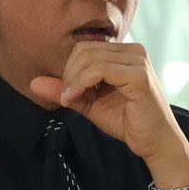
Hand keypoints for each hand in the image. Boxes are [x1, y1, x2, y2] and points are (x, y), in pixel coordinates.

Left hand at [28, 41, 188, 182]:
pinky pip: (100, 69)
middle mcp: (133, 50)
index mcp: (124, 52)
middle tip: (67, 98)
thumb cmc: (127, 121)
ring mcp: (138, 61)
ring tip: (71, 100)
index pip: (83, 47)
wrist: (155, 142)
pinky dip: (81, 83)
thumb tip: (33, 82)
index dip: (68, 69)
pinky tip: (77, 99)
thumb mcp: (89, 103)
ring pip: (89, 58)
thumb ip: (64, 90)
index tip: (66, 94)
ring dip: (73, 80)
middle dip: (68, 74)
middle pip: (83, 49)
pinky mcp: (139, 76)